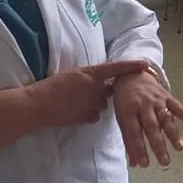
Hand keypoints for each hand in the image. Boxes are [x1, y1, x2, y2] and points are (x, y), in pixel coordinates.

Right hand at [27, 60, 146, 127]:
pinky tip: (74, 113)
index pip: (115, 68)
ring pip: (102, 104)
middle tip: (83, 93)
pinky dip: (89, 115)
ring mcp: (92, 103)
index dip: (131, 67)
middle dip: (102, 92)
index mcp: (89, 73)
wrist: (37, 105)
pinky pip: (95, 116)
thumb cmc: (49, 87)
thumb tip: (98, 83)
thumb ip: (87, 78)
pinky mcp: (88, 117)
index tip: (145, 65)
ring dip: (95, 104)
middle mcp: (94, 87)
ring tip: (75, 103)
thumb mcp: (70, 76)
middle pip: (108, 90)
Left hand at [112, 69, 182, 167]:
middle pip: (151, 128)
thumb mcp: (121, 117)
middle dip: (158, 146)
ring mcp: (155, 100)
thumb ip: (128, 140)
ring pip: (165, 118)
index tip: (144, 164)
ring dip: (173, 133)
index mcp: (128, 111)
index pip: (133, 134)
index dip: (139, 149)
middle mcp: (142, 105)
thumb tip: (134, 162)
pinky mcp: (165, 95)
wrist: (130, 73)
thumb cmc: (124, 98)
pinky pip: (175, 105)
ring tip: (179, 147)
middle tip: (164, 161)